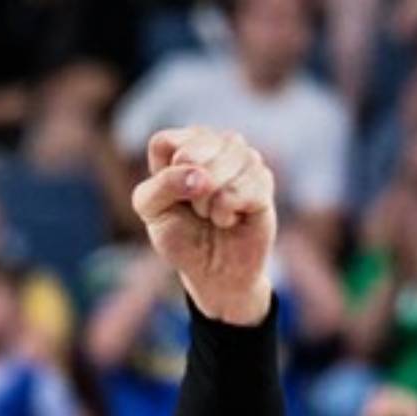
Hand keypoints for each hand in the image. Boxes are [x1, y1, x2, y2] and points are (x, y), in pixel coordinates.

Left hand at [133, 127, 275, 324]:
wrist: (214, 271)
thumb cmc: (181, 236)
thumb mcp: (153, 212)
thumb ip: (160, 185)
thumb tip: (200, 175)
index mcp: (183, 147)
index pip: (165, 142)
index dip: (163, 174)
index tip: (169, 198)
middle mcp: (216, 145)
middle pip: (191, 151)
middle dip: (186, 192)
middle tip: (194, 210)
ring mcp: (244, 158)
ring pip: (219, 166)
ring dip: (207, 203)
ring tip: (212, 215)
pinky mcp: (263, 179)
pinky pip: (239, 189)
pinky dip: (226, 213)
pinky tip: (229, 219)